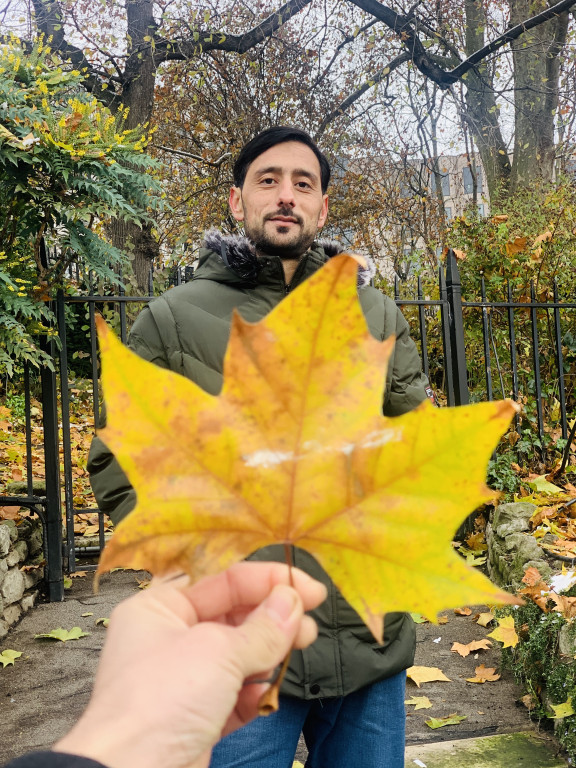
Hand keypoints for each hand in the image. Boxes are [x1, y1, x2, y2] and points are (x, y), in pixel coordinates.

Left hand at [55, 562, 326, 767]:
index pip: (224, 582)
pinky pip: (236, 696)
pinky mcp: (196, 719)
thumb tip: (292, 602)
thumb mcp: (218, 652)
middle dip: (275, 619)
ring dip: (271, 655)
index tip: (308, 589)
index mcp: (161, 609)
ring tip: (299, 650)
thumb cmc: (159, 703)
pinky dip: (255, 693)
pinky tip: (268, 695)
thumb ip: (263, 628)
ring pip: (240, 657)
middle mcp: (169, 640)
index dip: (269, 581)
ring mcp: (183, 682)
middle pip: (235, 617)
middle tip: (309, 623)